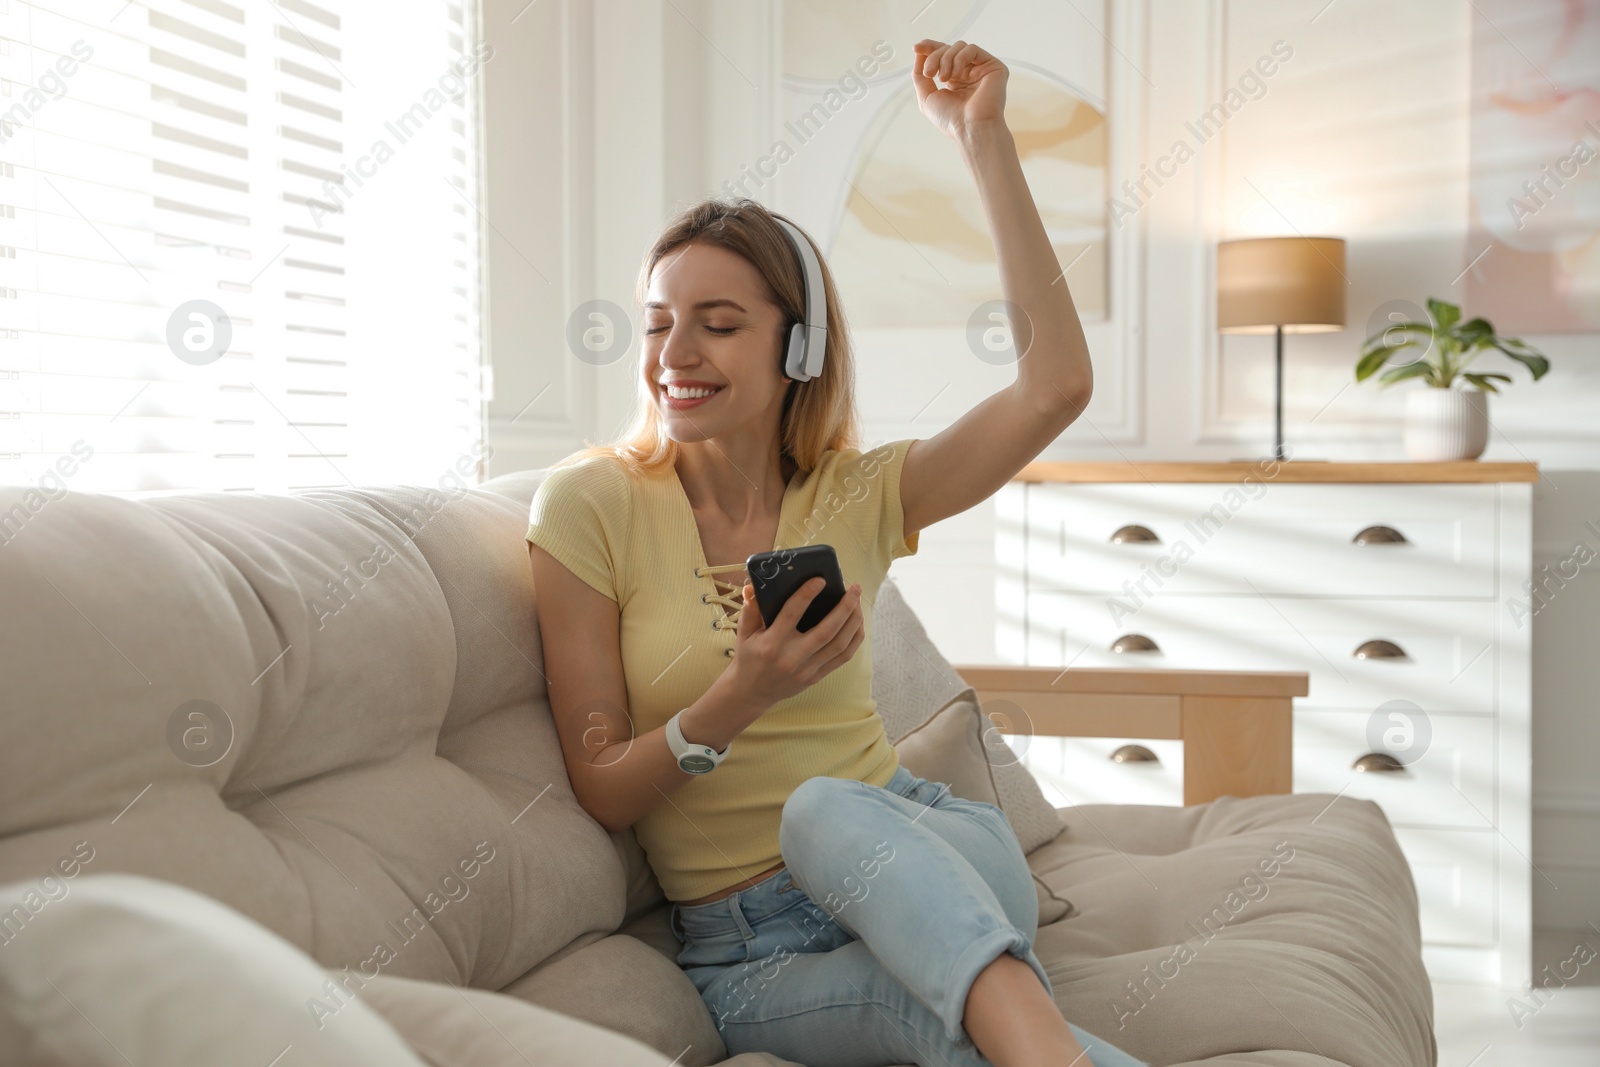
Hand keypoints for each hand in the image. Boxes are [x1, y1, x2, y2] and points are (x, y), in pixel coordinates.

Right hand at [724, 577, 865, 709]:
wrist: (751, 693)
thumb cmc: (748, 657)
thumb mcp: (744, 633)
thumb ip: (750, 608)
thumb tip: (754, 585)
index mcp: (772, 643)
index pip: (792, 614)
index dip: (807, 595)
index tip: (821, 579)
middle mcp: (792, 658)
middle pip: (827, 630)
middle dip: (845, 607)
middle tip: (854, 588)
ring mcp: (807, 670)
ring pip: (840, 644)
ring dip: (854, 621)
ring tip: (858, 602)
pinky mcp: (816, 677)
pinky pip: (843, 657)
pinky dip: (854, 638)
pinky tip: (857, 623)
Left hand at [912, 39, 1007, 140]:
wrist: (970, 129)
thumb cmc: (951, 120)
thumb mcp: (926, 96)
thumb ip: (919, 75)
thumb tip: (919, 53)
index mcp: (955, 79)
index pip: (942, 55)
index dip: (929, 48)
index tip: (916, 48)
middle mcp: (969, 73)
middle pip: (948, 49)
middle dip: (934, 57)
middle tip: (929, 73)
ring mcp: (981, 69)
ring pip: (959, 47)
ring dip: (945, 59)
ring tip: (943, 78)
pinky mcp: (994, 67)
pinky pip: (972, 49)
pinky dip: (960, 58)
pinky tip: (957, 74)